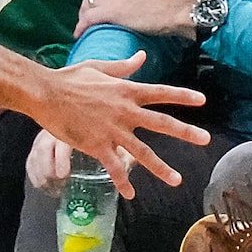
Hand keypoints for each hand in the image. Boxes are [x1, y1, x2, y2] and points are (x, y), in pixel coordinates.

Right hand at [26, 51, 206, 195]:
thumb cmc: (69, 78)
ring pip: (142, 152)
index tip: (202, 101)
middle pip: (161, 123)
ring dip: (161, 167)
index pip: (161, 93)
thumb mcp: (99, 67)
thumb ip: (124, 66)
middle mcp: (125, 111)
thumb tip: (142, 56)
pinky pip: (113, 167)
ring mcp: (112, 130)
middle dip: (185, 132)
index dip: (182, 96)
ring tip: (177, 179)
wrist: (45, 94)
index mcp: (127, 91)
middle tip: (206, 140)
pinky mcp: (97, 145)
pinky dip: (122, 181)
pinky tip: (131, 194)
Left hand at [76, 0, 203, 38]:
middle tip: (94, 16)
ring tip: (86, 26)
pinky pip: (87, 19)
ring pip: (87, 6)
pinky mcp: (108, 11)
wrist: (178, 7)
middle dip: (92, 5)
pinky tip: (80, 33)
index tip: (103, 2)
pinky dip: (82, 27)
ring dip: (85, 16)